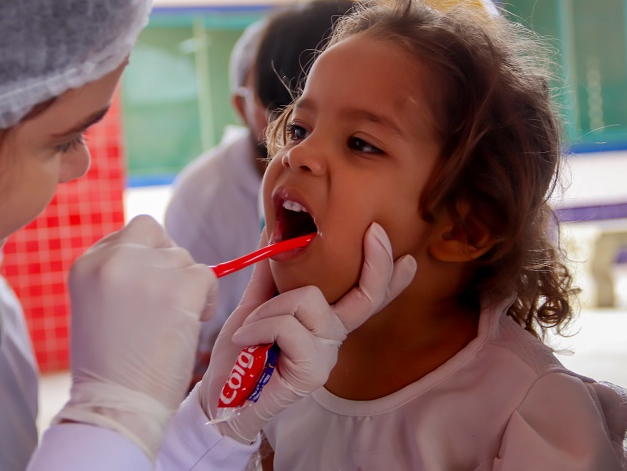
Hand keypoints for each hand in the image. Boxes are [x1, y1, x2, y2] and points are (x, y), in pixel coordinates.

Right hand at [54, 215, 217, 459]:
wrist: (118, 406)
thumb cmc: (109, 366)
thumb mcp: (96, 306)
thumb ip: (119, 275)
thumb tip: (157, 255)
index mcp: (86, 264)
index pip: (130, 233)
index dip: (146, 257)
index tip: (147, 288)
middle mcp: (114, 259)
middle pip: (158, 235)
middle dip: (168, 262)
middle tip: (166, 301)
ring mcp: (148, 272)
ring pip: (184, 258)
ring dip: (187, 286)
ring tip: (171, 324)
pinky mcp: (181, 288)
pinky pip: (208, 276)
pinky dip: (207, 298)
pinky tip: (191, 324)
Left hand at [198, 222, 416, 442]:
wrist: (219, 397)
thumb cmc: (240, 352)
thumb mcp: (257, 304)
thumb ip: (271, 273)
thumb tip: (274, 230)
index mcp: (326, 320)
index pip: (367, 298)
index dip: (389, 277)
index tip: (407, 256)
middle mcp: (333, 337)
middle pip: (368, 296)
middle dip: (376, 262)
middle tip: (373, 232)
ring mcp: (326, 356)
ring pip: (308, 299)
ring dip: (269, 308)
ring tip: (250, 328)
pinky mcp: (312, 373)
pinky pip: (288, 325)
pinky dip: (259, 326)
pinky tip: (246, 339)